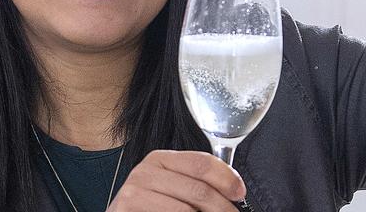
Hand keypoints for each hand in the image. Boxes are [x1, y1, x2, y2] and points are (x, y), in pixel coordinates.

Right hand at [107, 150, 245, 210]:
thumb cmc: (150, 208)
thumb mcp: (171, 188)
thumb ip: (195, 182)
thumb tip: (234, 189)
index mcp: (160, 159)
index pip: (201, 162)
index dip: (226, 178)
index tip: (240, 194)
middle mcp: (145, 170)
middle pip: (199, 190)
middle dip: (222, 208)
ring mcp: (134, 191)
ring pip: (188, 211)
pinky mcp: (126, 209)